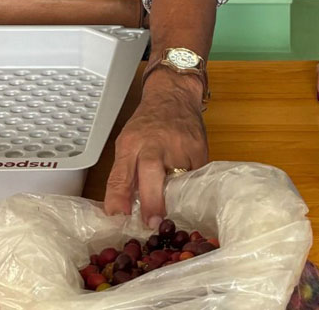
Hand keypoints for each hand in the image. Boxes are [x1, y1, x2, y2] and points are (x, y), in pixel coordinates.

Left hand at [103, 69, 207, 227]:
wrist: (174, 96)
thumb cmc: (147, 124)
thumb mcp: (127, 144)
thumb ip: (123, 176)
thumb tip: (120, 212)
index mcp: (131, 143)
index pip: (121, 173)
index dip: (119, 196)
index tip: (119, 216)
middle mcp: (154, 143)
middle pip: (151, 172)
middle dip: (152, 200)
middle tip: (152, 222)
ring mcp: (179, 145)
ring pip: (178, 180)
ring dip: (174, 199)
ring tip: (172, 211)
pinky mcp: (199, 149)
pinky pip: (195, 177)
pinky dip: (190, 187)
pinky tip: (185, 189)